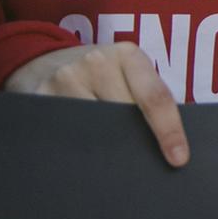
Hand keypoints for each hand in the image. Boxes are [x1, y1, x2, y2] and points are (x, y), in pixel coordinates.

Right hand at [4, 43, 187, 166]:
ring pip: (94, 129)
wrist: (46, 60)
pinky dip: (77, 147)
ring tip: (108, 160)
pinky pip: (65, 133)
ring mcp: (65, 78)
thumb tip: (172, 147)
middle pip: (124, 116)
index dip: (169, 131)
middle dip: (134, 142)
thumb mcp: (127, 72)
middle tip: (139, 164)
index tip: (178, 159)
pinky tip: (81, 153)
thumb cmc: (100, 74)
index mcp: (128, 55)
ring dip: (104, 147)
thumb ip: (147, 97)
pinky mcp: (39, 96)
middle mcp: (97, 62)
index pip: (155, 98)